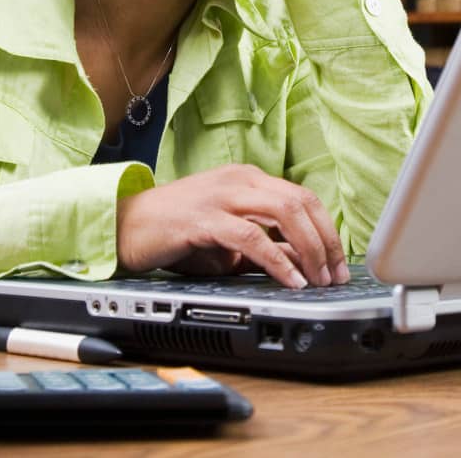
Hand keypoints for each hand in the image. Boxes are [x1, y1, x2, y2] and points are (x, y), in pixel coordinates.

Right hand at [116, 164, 350, 287]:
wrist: (122, 227)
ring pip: (284, 212)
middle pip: (301, 202)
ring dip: (309, 250)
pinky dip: (277, 261)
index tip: (338, 263)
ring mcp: (221, 196)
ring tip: (317, 281)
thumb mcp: (226, 237)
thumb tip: (300, 264)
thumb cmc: (172, 232)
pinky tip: (289, 280)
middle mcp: (238, 180)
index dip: (327, 231)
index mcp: (246, 179)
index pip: (303, 197)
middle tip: (334, 276)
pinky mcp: (203, 218)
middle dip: (326, 242)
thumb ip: (261, 245)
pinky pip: (251, 237)